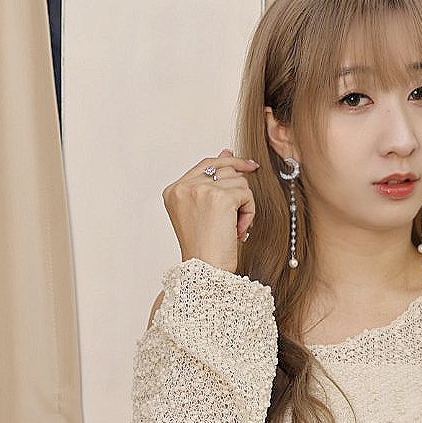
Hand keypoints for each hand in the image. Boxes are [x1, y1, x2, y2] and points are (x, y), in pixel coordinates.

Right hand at [161, 147, 259, 273]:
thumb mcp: (203, 212)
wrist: (205, 271)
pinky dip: (248, 212)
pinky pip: (246, 194)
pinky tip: (238, 229)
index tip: (246, 165)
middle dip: (238, 184)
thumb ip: (212, 181)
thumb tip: (226, 151)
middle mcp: (184, 187)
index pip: (205, 165)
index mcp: (173, 191)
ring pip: (238, 181)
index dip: (227, 163)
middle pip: (224, 168)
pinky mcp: (220, 197)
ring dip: (243, 204)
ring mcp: (201, 190)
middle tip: (247, 188)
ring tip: (233, 227)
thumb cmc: (204, 250)